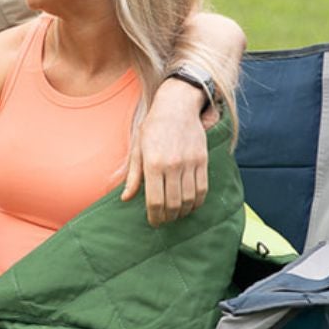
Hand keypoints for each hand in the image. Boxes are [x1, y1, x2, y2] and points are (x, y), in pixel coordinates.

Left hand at [122, 80, 210, 224]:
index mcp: (153, 163)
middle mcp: (172, 165)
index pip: (155, 200)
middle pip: (173, 203)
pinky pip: (203, 189)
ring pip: (189, 199)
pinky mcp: (203, 160)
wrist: (177, 107)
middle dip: (168, 217)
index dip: (154, 216)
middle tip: (164, 220)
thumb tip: (125, 198)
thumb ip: (133, 176)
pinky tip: (190, 205)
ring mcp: (190, 163)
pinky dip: (197, 202)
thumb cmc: (153, 128)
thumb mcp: (137, 148)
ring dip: (182, 212)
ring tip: (175, 215)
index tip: (153, 222)